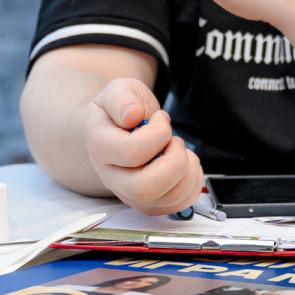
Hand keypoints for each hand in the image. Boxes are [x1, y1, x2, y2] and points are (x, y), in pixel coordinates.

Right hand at [83, 78, 204, 215]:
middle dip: (175, 161)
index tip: (160, 119)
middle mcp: (113, 179)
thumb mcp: (119, 91)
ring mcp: (132, 195)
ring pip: (167, 199)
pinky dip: (193, 182)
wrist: (120, 129)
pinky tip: (184, 163)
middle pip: (146, 189)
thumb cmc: (122, 111)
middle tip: (174, 141)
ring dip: (188, 170)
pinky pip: (180, 203)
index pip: (132, 153)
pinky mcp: (151, 204)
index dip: (158, 133)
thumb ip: (122, 98)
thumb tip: (133, 116)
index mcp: (101, 149)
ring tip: (178, 150)